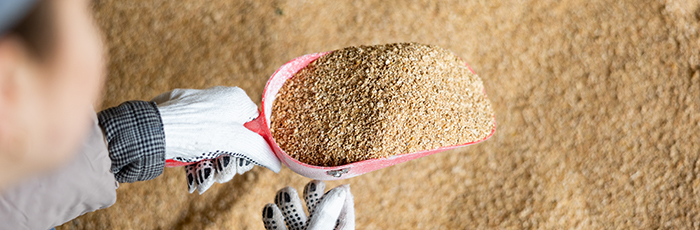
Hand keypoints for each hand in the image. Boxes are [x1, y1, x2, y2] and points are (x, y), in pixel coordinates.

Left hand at [152, 86, 280, 193]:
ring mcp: (200, 111)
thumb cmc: (197, 131)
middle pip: (236, 140)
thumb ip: (261, 151)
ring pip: (216, 146)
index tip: (242, 165)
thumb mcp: (236, 142)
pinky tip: (193, 176)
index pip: (257, 128)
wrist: (152, 131)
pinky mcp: (183, 122)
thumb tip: (277, 163)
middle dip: (229, 162)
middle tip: (220, 174)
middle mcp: (220, 102)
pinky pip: (198, 145)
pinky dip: (198, 163)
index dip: (253, 150)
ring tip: (202, 178)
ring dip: (212, 167)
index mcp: (237, 99)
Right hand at [262, 180, 354, 229]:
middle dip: (313, 197)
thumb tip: (342, 189)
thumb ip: (325, 216)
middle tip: (312, 183)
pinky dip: (273, 217)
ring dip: (290, 203)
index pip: (344, 220)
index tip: (341, 184)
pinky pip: (278, 228)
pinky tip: (271, 207)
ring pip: (296, 219)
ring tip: (285, 192)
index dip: (344, 201)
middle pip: (319, 214)